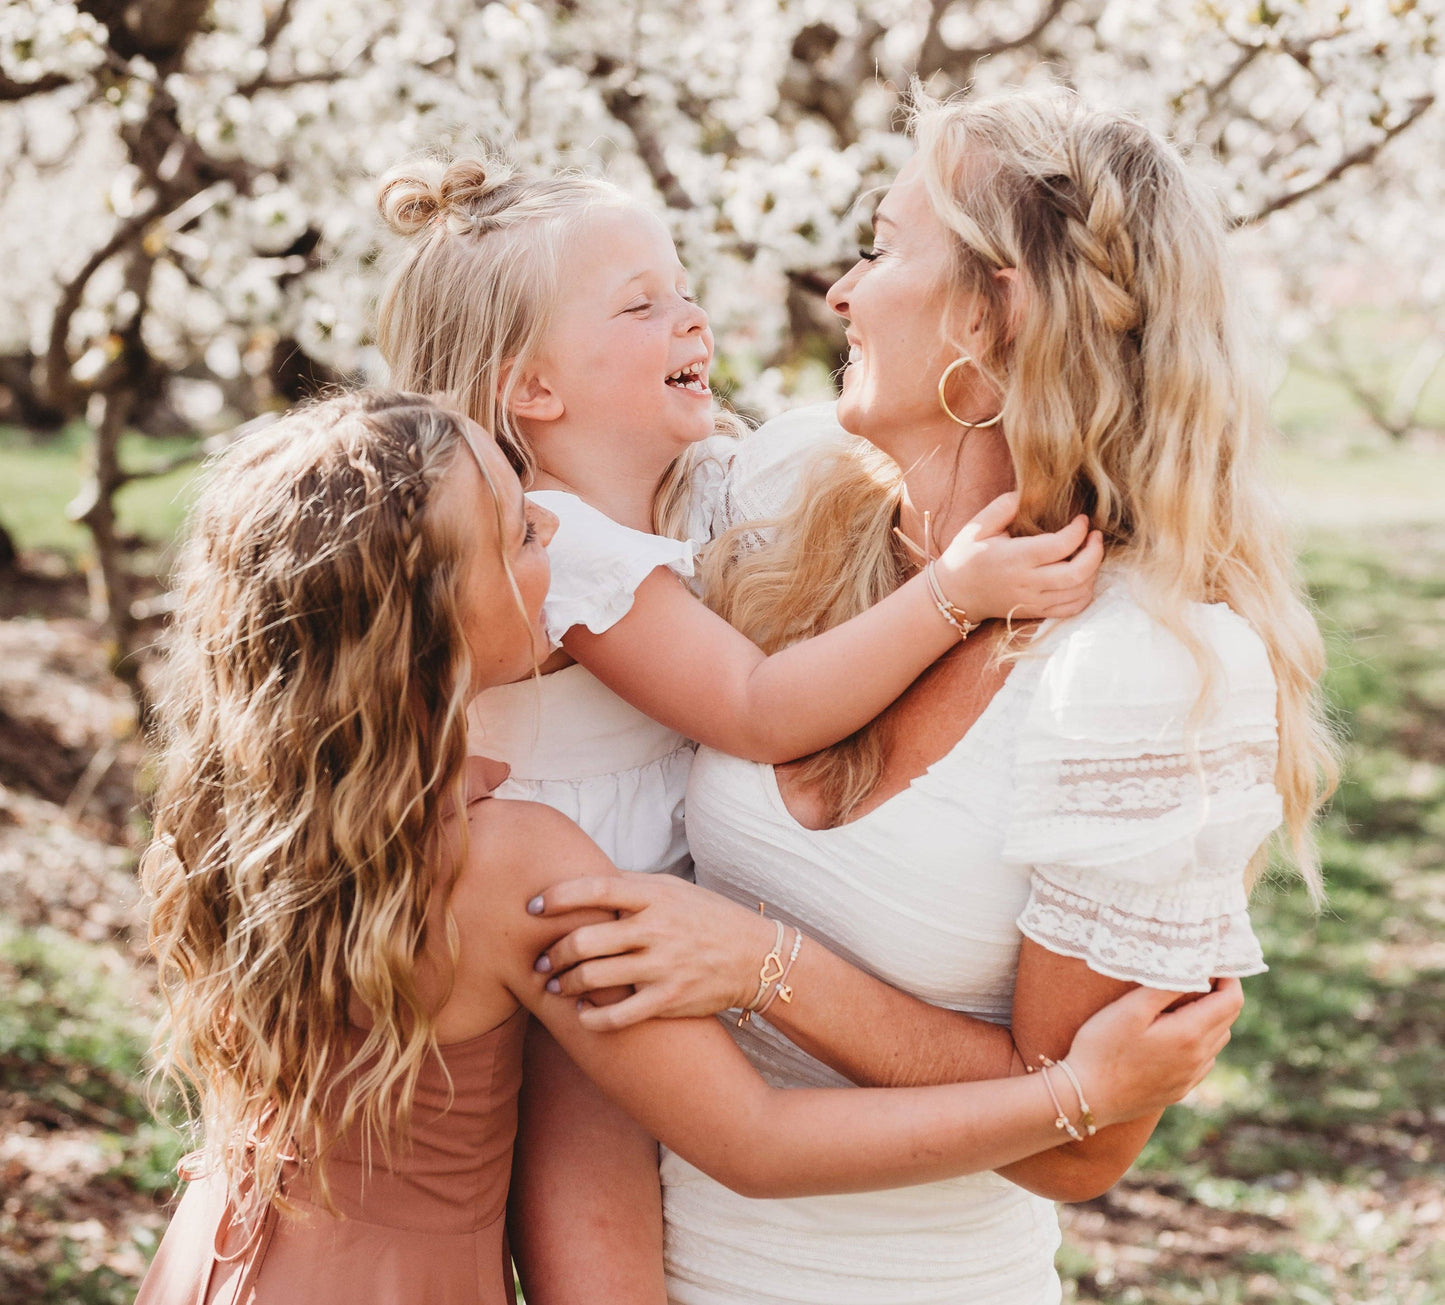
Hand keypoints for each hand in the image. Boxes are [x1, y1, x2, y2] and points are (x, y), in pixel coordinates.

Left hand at [526, 874, 776, 1030]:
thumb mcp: (674, 889)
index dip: (559, 896)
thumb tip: (584, 879)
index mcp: (655, 896)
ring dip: (566, 984)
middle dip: (555, 952)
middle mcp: (657, 929)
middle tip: (543, 959)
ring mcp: (663, 967)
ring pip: (595, 978)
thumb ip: (631, 887)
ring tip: (556, 985)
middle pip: (586, 940)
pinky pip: (618, 1015)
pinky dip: (592, 1017)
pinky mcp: (669, 1000)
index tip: (533, 906)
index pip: (597, 890)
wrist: (753, 956)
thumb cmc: (706, 917)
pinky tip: (582, 1012)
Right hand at [933, 492, 1103, 622]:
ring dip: (1093, 571)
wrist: (955, 594)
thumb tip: (1033, 491)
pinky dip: (1085, 593)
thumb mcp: (978, 525)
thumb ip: (1005, 506)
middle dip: (1095, 552)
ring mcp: (1033, 601)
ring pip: (1079, 592)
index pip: (1060, 545)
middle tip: (1094, 536)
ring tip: (1090, 553)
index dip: (1079, 530)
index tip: (1081, 519)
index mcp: (1014, 558)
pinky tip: (1083, 577)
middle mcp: (1026, 583)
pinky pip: (1072, 609)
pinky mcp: (1036, 612)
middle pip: (1077, 573)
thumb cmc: (967, 555)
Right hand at [1063, 978, 1243, 1127]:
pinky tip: (1173, 1033)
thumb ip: (1166, 987)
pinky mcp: (1179, 1090)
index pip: (1231, 1001)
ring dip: (1210, 1017)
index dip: (1228, 977)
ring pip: (1217, 1040)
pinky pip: (1203, 1060)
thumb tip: (1195, 970)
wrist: (1086, 1098)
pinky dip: (1199, 1040)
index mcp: (1190, 1034)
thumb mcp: (1130, 1009)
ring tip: (1183, 1001)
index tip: (1211, 961)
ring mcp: (1190, 1078)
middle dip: (1219, 993)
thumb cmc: (1103, 1048)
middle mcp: (1198, 1058)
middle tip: (1196, 973)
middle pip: (1228, 1019)